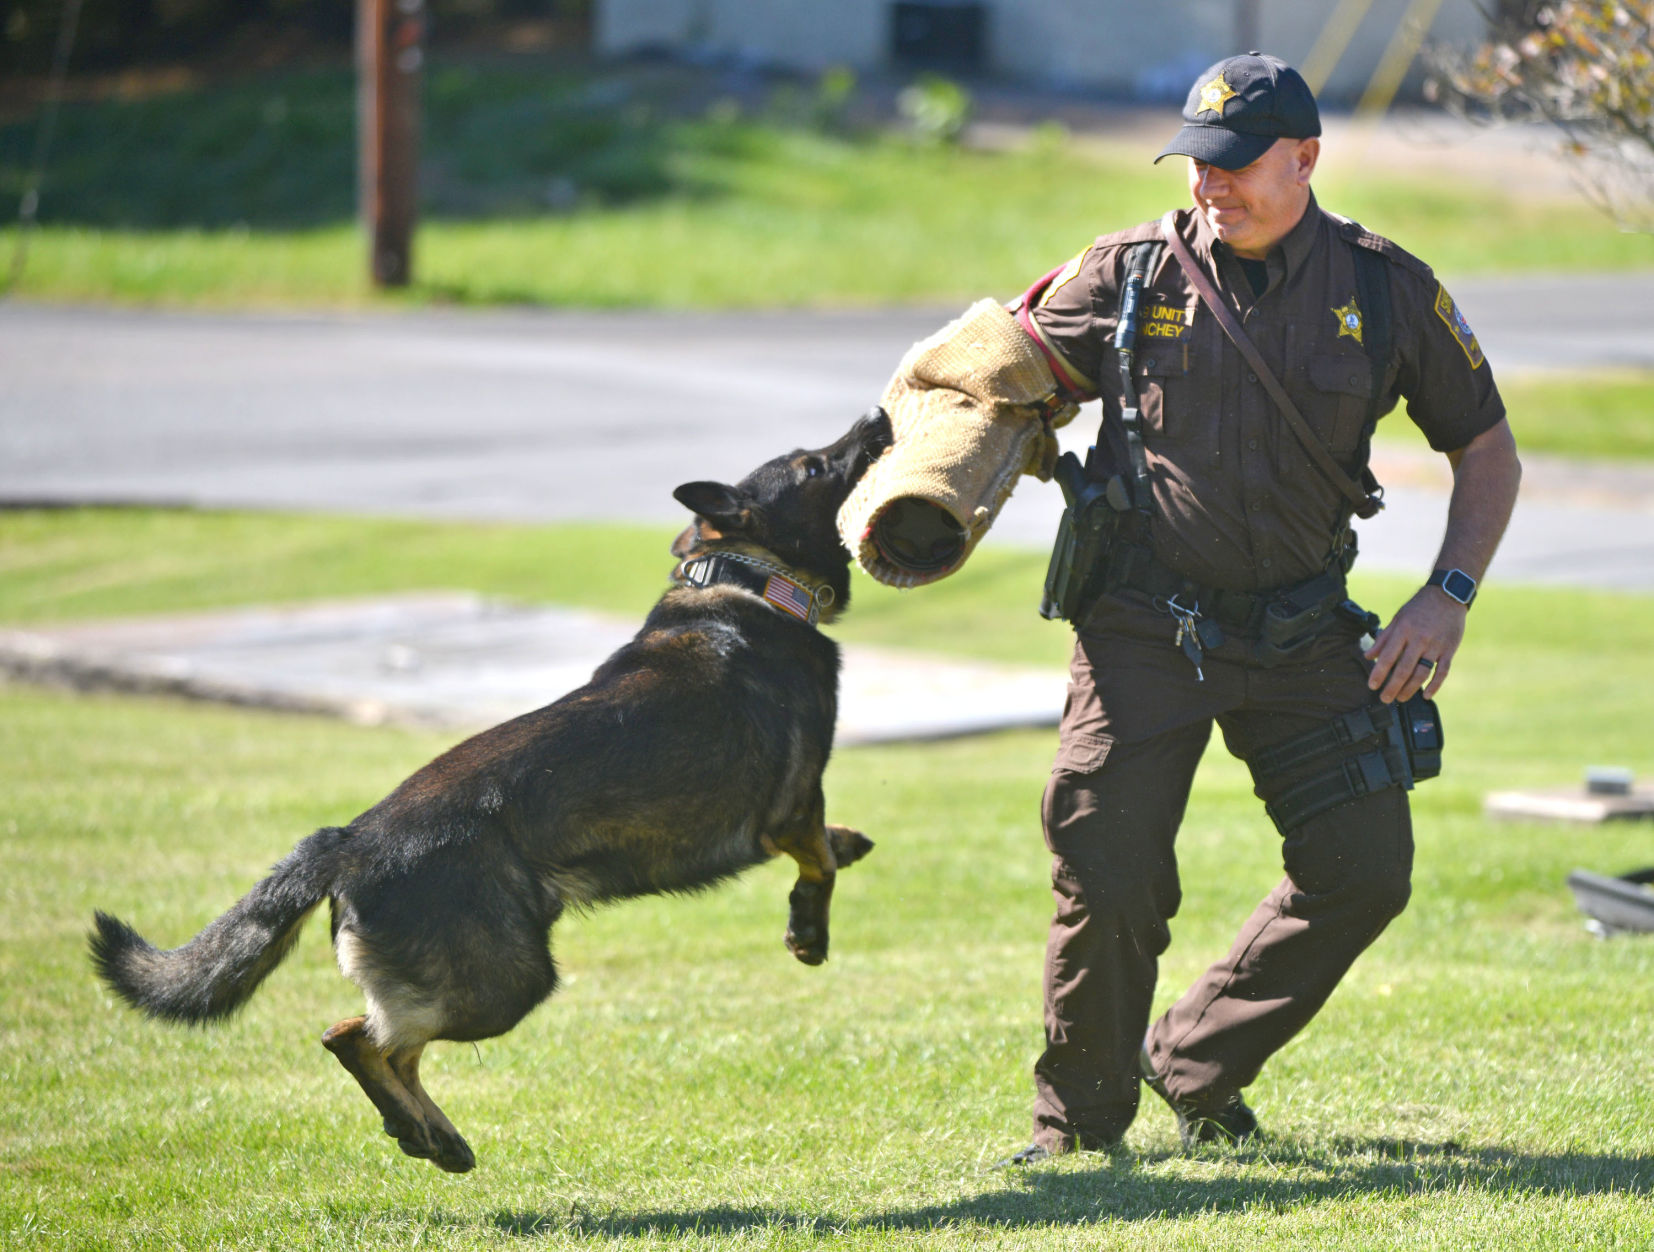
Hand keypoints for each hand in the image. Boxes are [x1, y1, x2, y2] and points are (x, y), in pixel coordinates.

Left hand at [1364, 586, 1466, 703]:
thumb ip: (1383, 638)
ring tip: (1401, 698)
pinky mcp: (1450, 650)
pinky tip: (1426, 695)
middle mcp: (1419, 639)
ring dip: (1410, 689)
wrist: (1447, 596)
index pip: (1388, 657)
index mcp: (1403, 630)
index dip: (1379, 674)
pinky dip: (1435, 685)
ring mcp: (1436, 646)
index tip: (1372, 686)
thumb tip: (1368, 656)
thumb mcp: (1397, 618)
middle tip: (1385, 699)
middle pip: (1404, 669)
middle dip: (1392, 687)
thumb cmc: (1418, 608)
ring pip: (1422, 673)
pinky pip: (1442, 672)